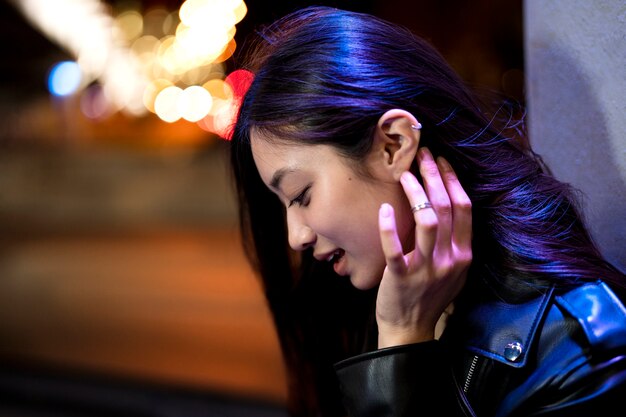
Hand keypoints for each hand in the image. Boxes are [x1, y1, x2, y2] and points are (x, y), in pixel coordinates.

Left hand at [376, 147, 471, 347]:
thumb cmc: (430, 296)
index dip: (453, 180)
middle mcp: (449, 259)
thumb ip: (453, 242)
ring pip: (427, 220)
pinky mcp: (401, 277)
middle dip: (434, 175)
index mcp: (463, 254)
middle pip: (447, 207)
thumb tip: (445, 203)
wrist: (411, 329)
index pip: (464, 208)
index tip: (441, 160)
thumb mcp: (453, 270)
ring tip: (404, 174)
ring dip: (416, 193)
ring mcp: (426, 268)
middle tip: (422, 154)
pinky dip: (389, 227)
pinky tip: (383, 209)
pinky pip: (395, 247)